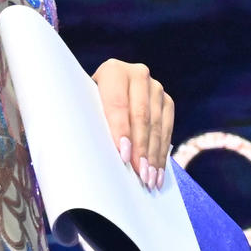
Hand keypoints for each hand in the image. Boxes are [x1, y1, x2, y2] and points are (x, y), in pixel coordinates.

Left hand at [91, 58, 173, 189]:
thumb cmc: (86, 105)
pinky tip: (157, 172)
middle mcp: (138, 74)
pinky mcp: (166, 101)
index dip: (121, 131)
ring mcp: (155, 87)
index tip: (123, 156)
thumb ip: (86, 120)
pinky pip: (167, 129)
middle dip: (141, 148)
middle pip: (141, 116)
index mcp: (113, 71)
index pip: (118, 104)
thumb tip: (85, 153)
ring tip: (149, 179)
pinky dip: (161, 153)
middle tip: (140, 174)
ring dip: (153, 155)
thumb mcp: (82, 106)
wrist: (104, 92)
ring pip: (157, 124)